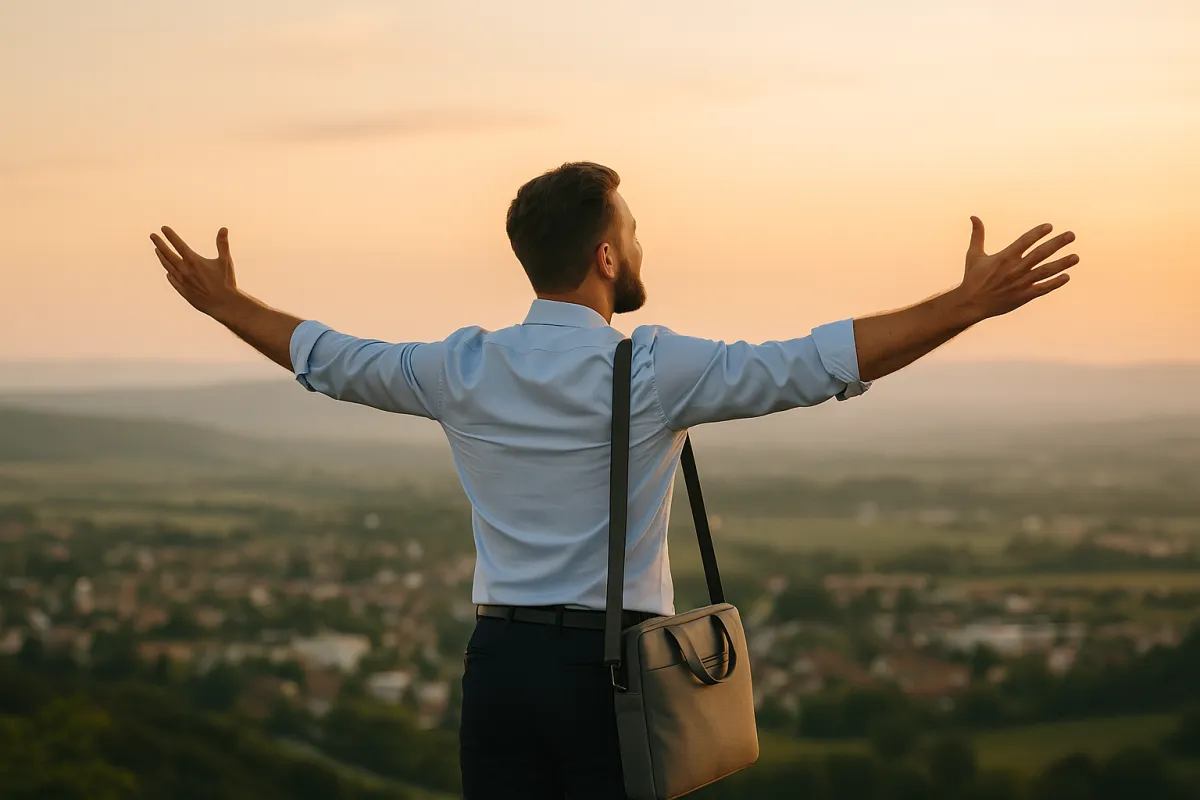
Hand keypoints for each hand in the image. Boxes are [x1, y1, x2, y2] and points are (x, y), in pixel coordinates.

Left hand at [151, 226, 241, 318]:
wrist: (223, 304)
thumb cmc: (226, 282)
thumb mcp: (225, 261)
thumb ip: (222, 244)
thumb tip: (224, 228)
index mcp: (194, 261)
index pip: (178, 244)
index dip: (170, 235)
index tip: (163, 228)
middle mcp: (184, 270)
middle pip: (167, 254)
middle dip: (159, 243)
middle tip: (152, 235)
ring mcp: (182, 281)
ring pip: (167, 266)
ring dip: (161, 257)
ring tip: (157, 250)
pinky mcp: (183, 291)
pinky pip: (172, 280)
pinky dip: (169, 274)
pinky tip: (168, 272)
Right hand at [957, 217, 1078, 321]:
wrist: (971, 304)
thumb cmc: (973, 278)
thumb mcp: (974, 255)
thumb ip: (978, 235)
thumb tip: (973, 217)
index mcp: (1004, 257)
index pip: (1025, 241)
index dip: (1038, 233)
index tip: (1050, 226)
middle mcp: (1014, 269)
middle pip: (1040, 254)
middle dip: (1057, 244)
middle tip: (1072, 235)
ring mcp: (1020, 283)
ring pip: (1045, 271)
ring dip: (1061, 264)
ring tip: (1076, 257)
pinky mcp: (1023, 296)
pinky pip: (1042, 289)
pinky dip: (1054, 283)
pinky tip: (1066, 277)